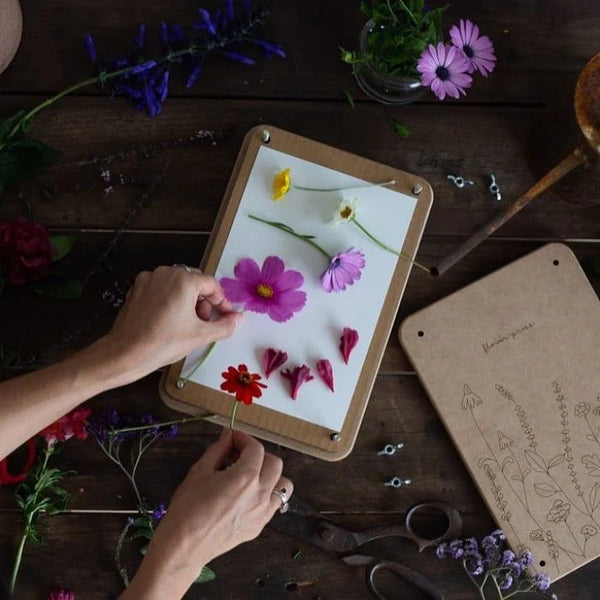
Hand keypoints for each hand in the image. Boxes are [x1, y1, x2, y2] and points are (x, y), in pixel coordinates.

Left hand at [103, 266, 242, 382]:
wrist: (125, 353)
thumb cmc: (163, 343)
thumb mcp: (200, 335)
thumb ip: (225, 325)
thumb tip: (239, 319)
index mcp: (184, 281)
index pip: (212, 284)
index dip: (222, 301)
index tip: (226, 315)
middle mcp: (166, 273)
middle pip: (195, 282)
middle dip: (204, 301)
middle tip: (204, 322)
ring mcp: (149, 279)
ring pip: (178, 285)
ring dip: (188, 300)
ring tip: (187, 323)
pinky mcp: (137, 288)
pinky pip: (161, 289)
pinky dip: (170, 300)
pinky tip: (169, 320)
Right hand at [124, 431, 292, 598]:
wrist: (184, 547)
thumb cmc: (187, 508)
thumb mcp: (199, 471)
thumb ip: (218, 450)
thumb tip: (228, 437)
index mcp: (245, 478)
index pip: (256, 449)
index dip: (244, 439)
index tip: (232, 438)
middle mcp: (260, 494)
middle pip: (275, 463)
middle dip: (259, 455)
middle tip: (239, 456)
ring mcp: (262, 513)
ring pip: (283, 485)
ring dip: (270, 475)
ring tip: (249, 476)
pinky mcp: (259, 527)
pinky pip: (273, 505)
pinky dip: (266, 494)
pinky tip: (246, 496)